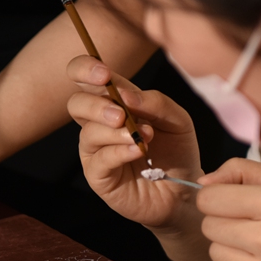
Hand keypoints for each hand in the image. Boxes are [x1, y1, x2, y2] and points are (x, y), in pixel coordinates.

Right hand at [68, 55, 202, 229]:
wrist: (184, 191)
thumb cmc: (176, 152)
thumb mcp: (176, 120)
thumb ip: (155, 102)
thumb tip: (126, 95)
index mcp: (114, 102)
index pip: (85, 78)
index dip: (85, 69)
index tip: (103, 74)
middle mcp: (99, 124)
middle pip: (76, 104)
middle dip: (95, 105)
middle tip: (120, 114)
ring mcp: (96, 151)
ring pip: (88, 133)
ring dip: (115, 132)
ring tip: (142, 136)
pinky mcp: (98, 176)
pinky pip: (100, 159)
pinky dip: (119, 152)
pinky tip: (138, 151)